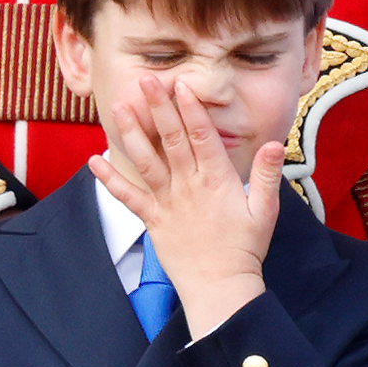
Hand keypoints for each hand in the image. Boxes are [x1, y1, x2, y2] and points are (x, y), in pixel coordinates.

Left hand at [89, 76, 284, 338]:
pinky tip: (94, 160)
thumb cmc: (245, 248)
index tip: (179, 84)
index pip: (201, 135)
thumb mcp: (266, 209)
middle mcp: (188, 186)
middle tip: (145, 80)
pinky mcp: (152, 220)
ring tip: (118, 106)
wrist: (220, 286)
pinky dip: (109, 179)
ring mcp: (167, 202)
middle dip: (157, 107)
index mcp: (216, 179)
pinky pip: (128, 197)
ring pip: (145, 161)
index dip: (189, 108)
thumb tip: (273, 142)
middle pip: (170, 139)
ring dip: (131, 133)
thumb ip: (267, 174)